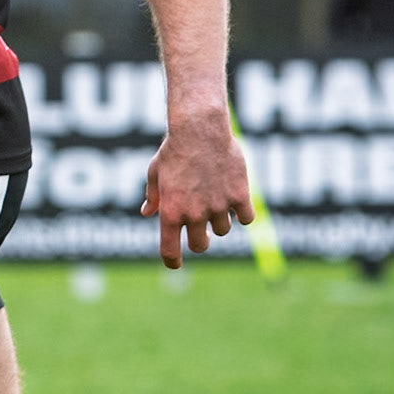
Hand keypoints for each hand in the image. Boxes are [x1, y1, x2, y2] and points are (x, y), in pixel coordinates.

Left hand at [141, 110, 254, 269]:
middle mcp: (194, 214)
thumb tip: (147, 213)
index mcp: (171, 212)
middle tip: (199, 226)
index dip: (172, 262)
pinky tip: (235, 199)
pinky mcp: (239, 196)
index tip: (175, 265)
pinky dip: (242, 213)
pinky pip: (245, 219)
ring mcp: (218, 206)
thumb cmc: (174, 149)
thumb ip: (154, 196)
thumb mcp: (156, 172)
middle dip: (199, 239)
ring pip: (222, 230)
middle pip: (200, 245)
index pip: (170, 251)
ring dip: (218, 220)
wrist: (199, 128)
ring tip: (214, 199)